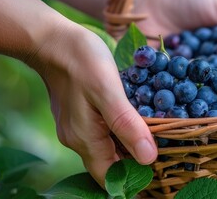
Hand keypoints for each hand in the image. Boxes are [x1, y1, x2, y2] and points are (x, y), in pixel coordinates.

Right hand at [26, 22, 156, 186]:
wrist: (51, 39)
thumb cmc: (80, 61)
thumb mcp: (108, 90)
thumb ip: (127, 125)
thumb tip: (148, 159)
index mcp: (85, 140)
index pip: (111, 177)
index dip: (134, 177)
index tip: (160, 165)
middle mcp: (79, 139)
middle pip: (111, 164)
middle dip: (136, 160)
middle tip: (165, 147)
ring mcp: (78, 127)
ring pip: (109, 147)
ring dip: (130, 144)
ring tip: (156, 132)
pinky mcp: (80, 115)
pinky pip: (104, 131)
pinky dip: (122, 130)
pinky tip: (138, 116)